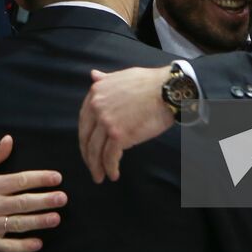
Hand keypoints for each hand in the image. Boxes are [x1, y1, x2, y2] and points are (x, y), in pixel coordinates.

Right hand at [0, 135, 64, 251]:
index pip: (19, 181)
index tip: (57, 178)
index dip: (39, 179)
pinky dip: (22, 246)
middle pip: (23, 203)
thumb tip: (9, 139)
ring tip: (56, 218)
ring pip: (18, 224)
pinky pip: (8, 246)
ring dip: (38, 222)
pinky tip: (38, 244)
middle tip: (63, 198)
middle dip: (44, 200)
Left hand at [78, 66, 174, 182]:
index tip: (89, 148)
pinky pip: (109, 157)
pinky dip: (110, 168)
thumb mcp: (122, 77)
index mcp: (96, 93)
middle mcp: (96, 107)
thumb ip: (105, 80)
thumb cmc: (150, 83)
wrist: (167, 90)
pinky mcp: (118, 135)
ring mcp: (106, 122)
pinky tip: (113, 174)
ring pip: (95, 151)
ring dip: (96, 167)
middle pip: (86, 138)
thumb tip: (93, 75)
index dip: (86, 138)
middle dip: (88, 156)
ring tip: (100, 176)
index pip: (84, 122)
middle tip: (93, 167)